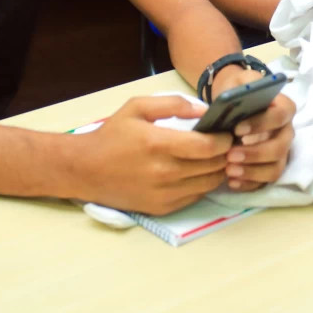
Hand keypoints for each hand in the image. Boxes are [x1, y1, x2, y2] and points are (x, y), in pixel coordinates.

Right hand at [70, 95, 230, 215]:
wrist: (86, 170)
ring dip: (218, 170)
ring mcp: (164, 194)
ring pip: (209, 184)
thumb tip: (203, 110)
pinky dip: (203, 184)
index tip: (226, 133)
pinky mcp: (163, 208)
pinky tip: (198, 172)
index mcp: (158, 144)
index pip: (207, 147)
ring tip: (215, 158)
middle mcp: (164, 172)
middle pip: (213, 166)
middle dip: (225, 154)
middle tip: (226, 144)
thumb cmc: (112, 136)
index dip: (224, 140)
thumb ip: (172, 104)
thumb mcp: (137, 107)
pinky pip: (196, 196)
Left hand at [212, 67, 295, 191]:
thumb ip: (240, 89)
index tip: (237, 129)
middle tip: (230, 155)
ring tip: (229, 170)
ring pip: (275, 168)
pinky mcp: (270, 166)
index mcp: (284, 108)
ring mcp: (280, 152)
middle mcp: (287, 132)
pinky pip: (265, 181)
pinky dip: (249, 184)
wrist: (234, 103)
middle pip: (280, 147)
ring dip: (252, 172)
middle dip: (255, 154)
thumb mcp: (239, 83)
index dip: (261, 124)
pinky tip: (232, 182)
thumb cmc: (239, 92)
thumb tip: (233, 101)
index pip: (280, 116)